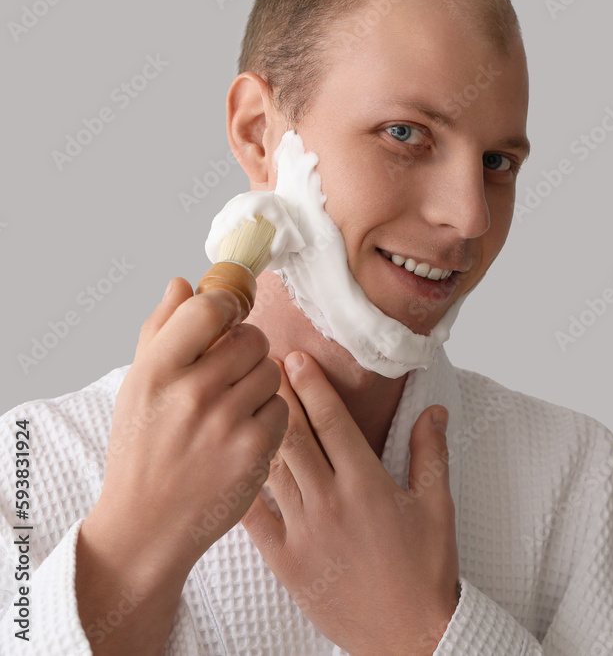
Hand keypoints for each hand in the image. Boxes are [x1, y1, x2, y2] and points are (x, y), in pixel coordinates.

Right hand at [85, 277, 287, 574]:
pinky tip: (243, 433)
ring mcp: (227, 421)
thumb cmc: (142, 449)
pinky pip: (281, 407)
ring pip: (272, 372)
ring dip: (259, 383)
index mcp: (156, 370)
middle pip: (252, 338)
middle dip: (246, 349)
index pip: (208, 309)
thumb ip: (160, 330)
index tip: (225, 319)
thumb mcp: (136, 387)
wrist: (147, 523)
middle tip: (230, 371)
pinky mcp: (255, 448)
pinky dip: (268, 417)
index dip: (225, 307)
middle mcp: (192, 392)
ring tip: (233, 406)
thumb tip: (183, 283)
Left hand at [241, 351, 459, 655]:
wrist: (407, 633)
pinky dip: (243, 490)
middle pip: (295, 436)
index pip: (333, 422)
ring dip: (257, 433)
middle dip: (276, 396)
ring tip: (242, 404)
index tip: (296, 358)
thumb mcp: (437, 506)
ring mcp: (304, 531)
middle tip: (260, 366)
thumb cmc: (426, 569)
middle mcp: (330, 501)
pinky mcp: (287, 561)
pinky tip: (229, 465)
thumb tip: (434, 411)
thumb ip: (430, 453)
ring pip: (273, 469)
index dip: (313, 386)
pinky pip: (256, 519)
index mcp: (367, 483)